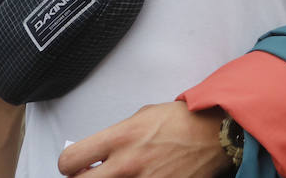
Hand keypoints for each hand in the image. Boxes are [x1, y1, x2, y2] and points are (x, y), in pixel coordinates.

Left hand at [57, 102, 229, 176]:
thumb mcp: (144, 115)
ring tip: (119, 176)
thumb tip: (101, 150)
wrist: (217, 135)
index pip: (70, 159)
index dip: (68, 165)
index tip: (74, 166)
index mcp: (122, 137)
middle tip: (90, 176)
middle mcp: (127, 163)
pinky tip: (143, 177)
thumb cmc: (185, 121)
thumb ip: (118, 134)